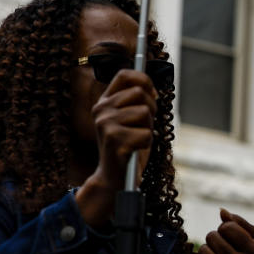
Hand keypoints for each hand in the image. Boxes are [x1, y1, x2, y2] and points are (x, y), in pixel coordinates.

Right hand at [76, 69, 156, 225]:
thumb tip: (152, 87)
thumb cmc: (127, 147)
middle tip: (145, 125)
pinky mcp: (115, 140)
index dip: (144, 79)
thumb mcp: (130, 120)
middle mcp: (101, 110)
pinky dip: (147, 144)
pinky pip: (146, 134)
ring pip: (145, 113)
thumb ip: (137, 102)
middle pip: (141, 93)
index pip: (125, 75)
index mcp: (104, 102)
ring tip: (137, 139)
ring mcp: (106, 124)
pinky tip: (135, 150)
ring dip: (148, 128)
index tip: (152, 92)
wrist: (113, 178)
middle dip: (151, 108)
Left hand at [196, 209, 253, 253]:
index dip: (225, 228)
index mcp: (253, 250)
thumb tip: (222, 211)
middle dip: (215, 238)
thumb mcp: (252, 242)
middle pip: (213, 235)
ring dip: (208, 250)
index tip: (230, 236)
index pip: (227, 226)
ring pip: (203, 249)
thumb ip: (240, 223)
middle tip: (223, 248)